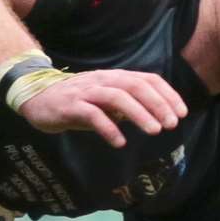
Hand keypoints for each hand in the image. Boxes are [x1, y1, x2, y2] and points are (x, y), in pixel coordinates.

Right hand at [17, 68, 186, 146]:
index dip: (167, 94)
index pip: (147, 79)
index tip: (182, 113)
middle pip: (135, 86)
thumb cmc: (78, 102)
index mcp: (115, 78)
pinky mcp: (70, 106)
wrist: (37, 97)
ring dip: (139, 114)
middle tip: (172, 124)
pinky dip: (108, 128)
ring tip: (154, 131)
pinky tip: (120, 142)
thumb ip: (129, 106)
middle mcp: (103, 80)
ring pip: (117, 98)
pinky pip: (92, 115)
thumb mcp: (107, 101)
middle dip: (158, 104)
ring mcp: (86, 92)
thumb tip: (158, 117)